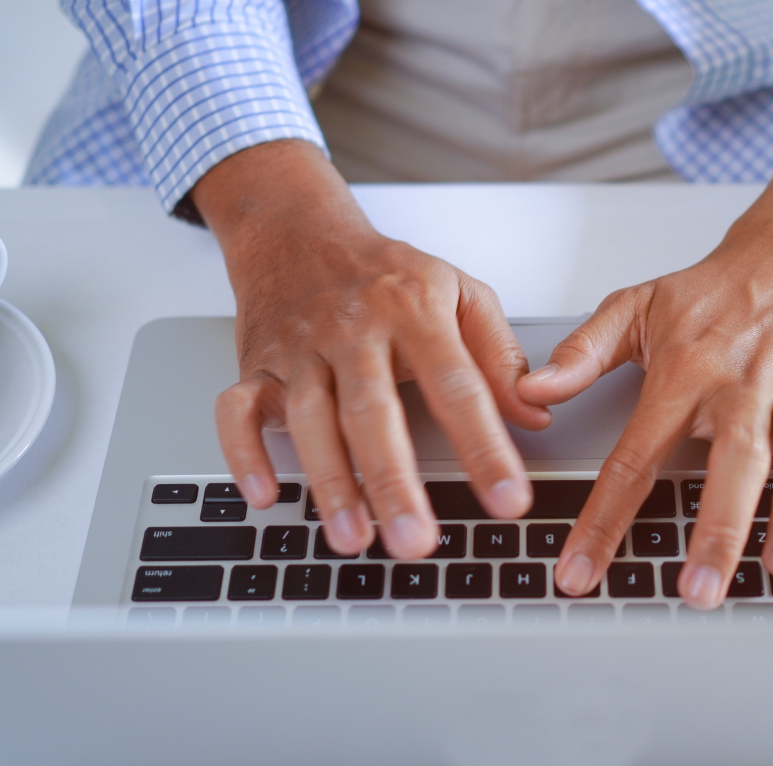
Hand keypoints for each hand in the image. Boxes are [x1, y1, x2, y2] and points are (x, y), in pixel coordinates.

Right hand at [192, 141, 550, 557]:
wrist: (299, 230)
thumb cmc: (387, 271)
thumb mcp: (459, 293)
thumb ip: (499, 356)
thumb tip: (536, 416)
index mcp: (413, 309)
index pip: (458, 386)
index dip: (485, 446)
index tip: (509, 499)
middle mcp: (354, 329)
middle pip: (373, 410)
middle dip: (394, 479)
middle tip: (417, 541)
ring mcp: (300, 348)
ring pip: (309, 417)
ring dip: (329, 480)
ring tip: (352, 538)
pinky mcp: (257, 365)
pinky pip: (236, 410)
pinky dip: (244, 453)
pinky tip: (265, 498)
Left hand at [518, 127, 772, 608]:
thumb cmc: (713, 290)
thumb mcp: (635, 307)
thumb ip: (582, 352)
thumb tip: (533, 391)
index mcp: (686, 371)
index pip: (636, 456)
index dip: (603, 520)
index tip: (581, 572)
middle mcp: (745, 382)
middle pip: (733, 460)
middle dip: (717, 528)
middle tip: (698, 590)